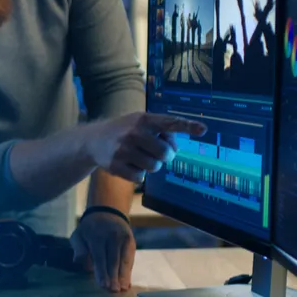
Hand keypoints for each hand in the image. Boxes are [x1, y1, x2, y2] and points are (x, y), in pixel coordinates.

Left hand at [70, 213, 134, 292]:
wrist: (107, 213)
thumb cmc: (89, 230)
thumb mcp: (78, 235)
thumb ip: (78, 248)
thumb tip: (79, 261)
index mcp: (97, 235)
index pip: (100, 256)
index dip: (102, 272)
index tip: (103, 285)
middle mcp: (112, 236)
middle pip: (113, 260)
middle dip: (113, 277)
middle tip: (113, 291)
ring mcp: (124, 238)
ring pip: (124, 260)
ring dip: (123, 276)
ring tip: (122, 289)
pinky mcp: (131, 242)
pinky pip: (130, 258)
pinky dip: (129, 271)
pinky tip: (127, 283)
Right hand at [83, 112, 206, 182]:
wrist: (93, 140)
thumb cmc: (124, 131)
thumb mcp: (140, 122)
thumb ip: (160, 131)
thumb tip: (175, 149)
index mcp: (143, 119)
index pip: (169, 122)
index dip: (188, 126)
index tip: (203, 129)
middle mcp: (134, 132)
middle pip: (166, 153)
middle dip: (164, 156)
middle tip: (155, 152)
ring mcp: (124, 149)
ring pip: (154, 167)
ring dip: (150, 165)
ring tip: (138, 157)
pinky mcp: (116, 165)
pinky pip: (140, 177)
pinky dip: (138, 174)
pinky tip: (128, 164)